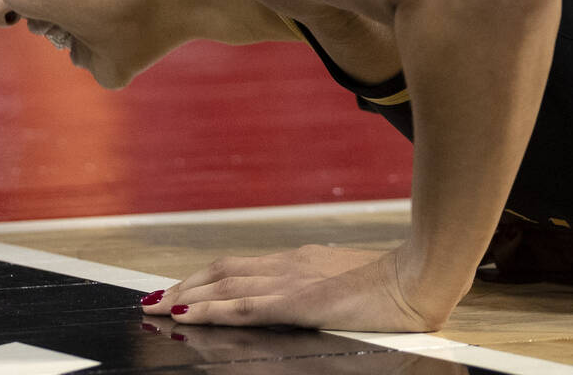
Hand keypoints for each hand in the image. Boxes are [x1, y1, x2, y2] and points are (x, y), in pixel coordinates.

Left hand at [141, 244, 448, 331]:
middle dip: (186, 283)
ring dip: (188, 295)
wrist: (418, 279)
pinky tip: (189, 314)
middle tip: (154, 298)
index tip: (181, 286)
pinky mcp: (298, 302)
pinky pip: (245, 306)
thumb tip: (310, 297)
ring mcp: (292, 281)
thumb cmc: (395, 283)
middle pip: (224, 270)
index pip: (241, 265)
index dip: (206, 276)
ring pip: (226, 284)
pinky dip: (212, 309)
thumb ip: (324, 286)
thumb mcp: (350, 282)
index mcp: (302, 259)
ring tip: (158, 306)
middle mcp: (290, 264)